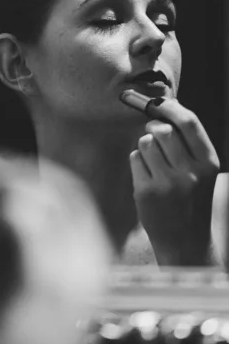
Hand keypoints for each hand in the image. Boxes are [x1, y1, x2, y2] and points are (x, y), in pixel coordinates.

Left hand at [129, 98, 219, 265]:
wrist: (184, 241)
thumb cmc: (190, 200)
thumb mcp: (201, 172)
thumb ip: (188, 145)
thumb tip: (164, 110)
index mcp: (208, 163)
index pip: (189, 123)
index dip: (171, 107)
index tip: (160, 103)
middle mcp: (190, 172)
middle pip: (162, 130)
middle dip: (154, 128)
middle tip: (154, 137)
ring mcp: (167, 182)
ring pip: (145, 142)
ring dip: (146, 147)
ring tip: (154, 165)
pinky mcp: (146, 191)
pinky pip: (135, 159)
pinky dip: (138, 163)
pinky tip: (147, 179)